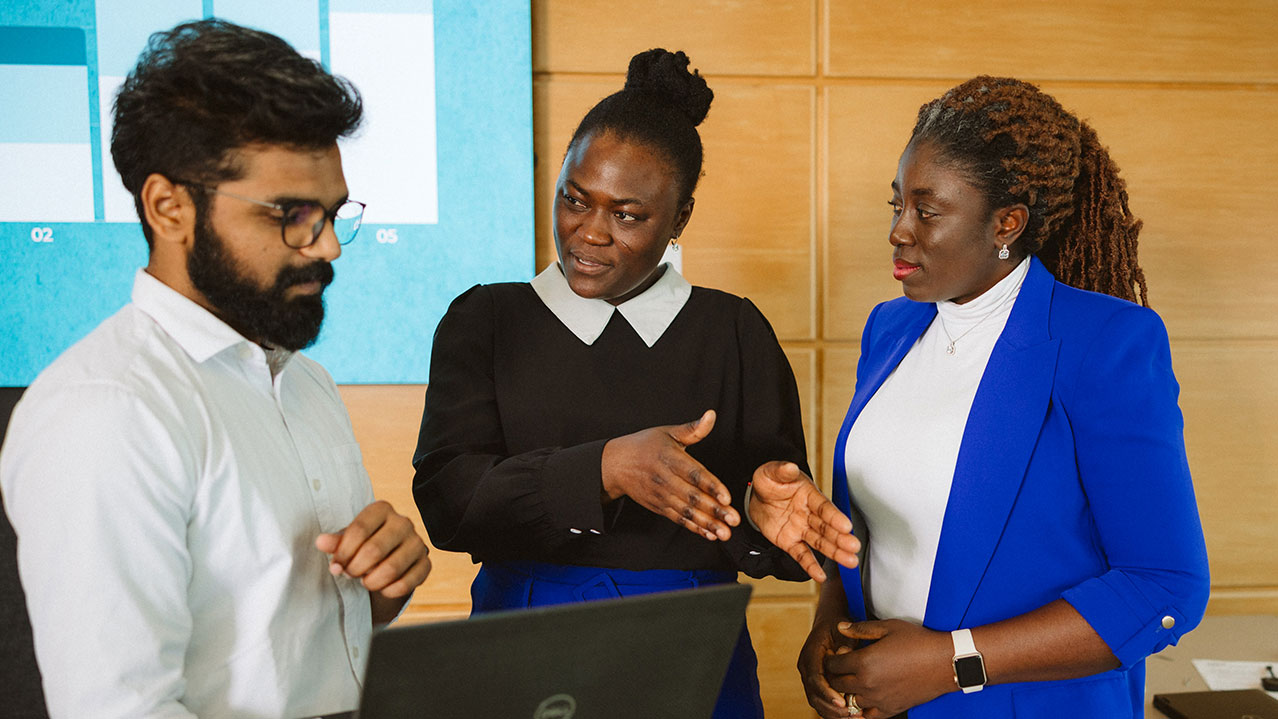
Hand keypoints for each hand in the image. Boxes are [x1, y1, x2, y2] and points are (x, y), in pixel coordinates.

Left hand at [316, 500, 431, 599]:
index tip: (336, 565)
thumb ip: (335, 542)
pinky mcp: (425, 564)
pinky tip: (382, 588)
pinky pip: (407, 583)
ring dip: (371, 582)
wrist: (388, 557)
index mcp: (382, 509)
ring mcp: (417, 543)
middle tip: (349, 574)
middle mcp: (403, 523)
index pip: (359, 530)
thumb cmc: (364, 544)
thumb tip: (321, 542)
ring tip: (365, 582)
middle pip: (374, 550)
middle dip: (356, 568)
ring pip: (391, 569)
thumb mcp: (348, 540)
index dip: (343, 552)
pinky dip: (389, 591)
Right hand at [601, 410, 739, 540]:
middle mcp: (666, 479)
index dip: (711, 486)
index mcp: (670, 458)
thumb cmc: (645, 445)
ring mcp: (661, 496)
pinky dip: (694, 528)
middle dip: (714, 510)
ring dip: (707, 524)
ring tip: (725, 533)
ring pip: (687, 512)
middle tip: (734, 520)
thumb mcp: (667, 432)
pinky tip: (709, 534)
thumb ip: (693, 429)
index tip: (727, 497)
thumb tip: (711, 415)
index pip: (694, 474)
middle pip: (693, 497)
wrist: (615, 465)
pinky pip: (678, 519)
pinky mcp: (658, 507)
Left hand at [747, 461, 858, 581]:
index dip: (835, 516)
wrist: (755, 496)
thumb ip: (782, 471)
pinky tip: (820, 576)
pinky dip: (810, 566)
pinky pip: (801, 555)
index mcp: (809, 495)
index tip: (846, 525)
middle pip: (827, 527)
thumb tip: (790, 467)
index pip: (824, 507)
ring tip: (850, 562)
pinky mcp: (790, 542)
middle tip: (854, 547)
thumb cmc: (770, 481)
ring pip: (820, 542)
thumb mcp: (772, 472)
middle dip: (840, 538)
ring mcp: (801, 529)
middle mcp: (809, 514)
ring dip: (834, 552)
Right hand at [799, 612, 858, 717]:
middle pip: (813, 694)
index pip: (814, 677)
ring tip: (853, 717)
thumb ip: (845, 643)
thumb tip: (845, 654)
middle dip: (831, 707)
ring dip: (832, 713)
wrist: (828, 624)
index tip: (842, 702)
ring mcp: (809, 677)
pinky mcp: (816, 684)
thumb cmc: (838, 627)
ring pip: (816, 701)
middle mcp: (806, 667)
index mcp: (810, 653)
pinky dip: (833, 711)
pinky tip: (850, 716)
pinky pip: (821, 702)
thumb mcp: (844, 630)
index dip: (827, 692)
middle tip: (851, 714)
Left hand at [824, 619, 953, 717]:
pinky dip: (861, 708)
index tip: (838, 653)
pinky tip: (865, 697)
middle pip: (836, 684)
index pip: (832, 665)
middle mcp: (867, 684)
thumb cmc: (917, 641)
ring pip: (848, 700)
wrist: (944, 663)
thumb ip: (860, 629)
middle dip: (835, 674)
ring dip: (847, 691)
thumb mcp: (888, 627)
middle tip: (844, 666)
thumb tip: (840, 627)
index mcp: (864, 662)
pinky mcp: (890, 710)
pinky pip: (866, 715)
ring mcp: (878, 699)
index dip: (831, 658)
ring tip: (855, 679)